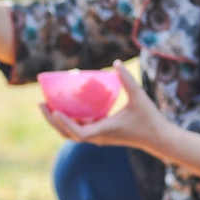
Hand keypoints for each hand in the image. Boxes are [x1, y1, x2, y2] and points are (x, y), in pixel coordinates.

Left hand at [39, 62, 168, 152]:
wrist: (158, 138)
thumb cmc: (149, 118)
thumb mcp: (139, 97)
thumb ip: (127, 79)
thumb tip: (116, 62)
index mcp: (103, 131)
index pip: (77, 133)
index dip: (64, 123)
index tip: (55, 111)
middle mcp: (97, 137)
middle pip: (67, 133)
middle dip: (52, 120)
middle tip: (40, 103)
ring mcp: (98, 137)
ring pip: (70, 132)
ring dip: (57, 121)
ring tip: (46, 105)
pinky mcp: (100, 134)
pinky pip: (79, 128)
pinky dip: (69, 119)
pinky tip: (65, 105)